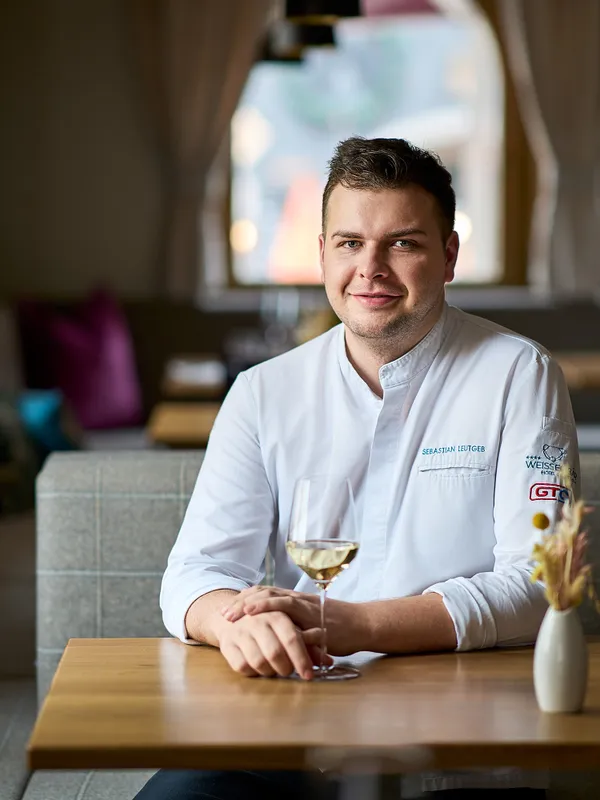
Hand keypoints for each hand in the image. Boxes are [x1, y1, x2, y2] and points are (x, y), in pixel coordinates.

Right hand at [217, 611, 332, 680]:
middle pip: (275, 653)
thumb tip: (328, 661)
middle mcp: (257, 621)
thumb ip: (309, 645)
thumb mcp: (290, 628)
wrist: (234, 615)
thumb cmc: (269, 625)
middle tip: (289, 672)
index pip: (292, 638)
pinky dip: (253, 672)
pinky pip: (242, 667)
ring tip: (274, 669)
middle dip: (286, 668)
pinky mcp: (227, 644)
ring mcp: (240, 632)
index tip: (309, 676)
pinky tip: (258, 668)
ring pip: (259, 662)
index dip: (302, 659)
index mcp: (277, 614)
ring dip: (270, 672)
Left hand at [221, 587, 367, 656]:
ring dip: (259, 606)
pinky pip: (300, 620)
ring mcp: (309, 610)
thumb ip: (289, 620)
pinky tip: (272, 628)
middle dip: (243, 603)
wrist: (362, 623)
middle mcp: (299, 600)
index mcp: (294, 599)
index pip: (263, 592)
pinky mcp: (319, 623)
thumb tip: (266, 627)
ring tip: (240, 613)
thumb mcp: (306, 619)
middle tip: (224, 614)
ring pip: (281, 601)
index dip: (243, 599)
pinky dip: (286, 623)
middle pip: (266, 594)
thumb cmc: (333, 623)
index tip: (225, 608)